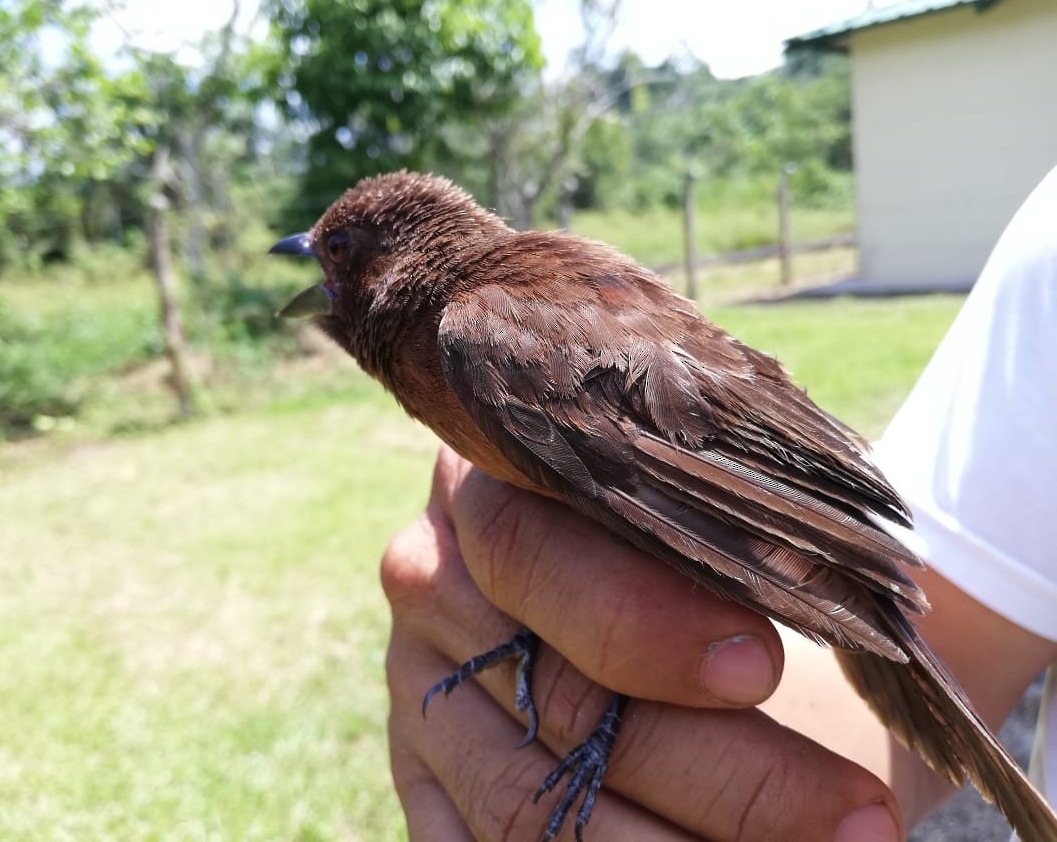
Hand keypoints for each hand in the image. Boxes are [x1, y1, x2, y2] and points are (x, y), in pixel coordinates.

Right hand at [382, 446, 902, 840]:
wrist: (630, 613)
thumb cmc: (685, 546)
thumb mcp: (705, 513)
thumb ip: (755, 534)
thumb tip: (874, 589)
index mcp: (483, 485)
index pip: (526, 548)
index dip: (636, 615)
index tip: (759, 665)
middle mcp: (431, 584)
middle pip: (553, 699)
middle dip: (720, 772)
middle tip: (852, 813)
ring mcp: (418, 694)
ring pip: (529, 809)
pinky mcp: (423, 788)